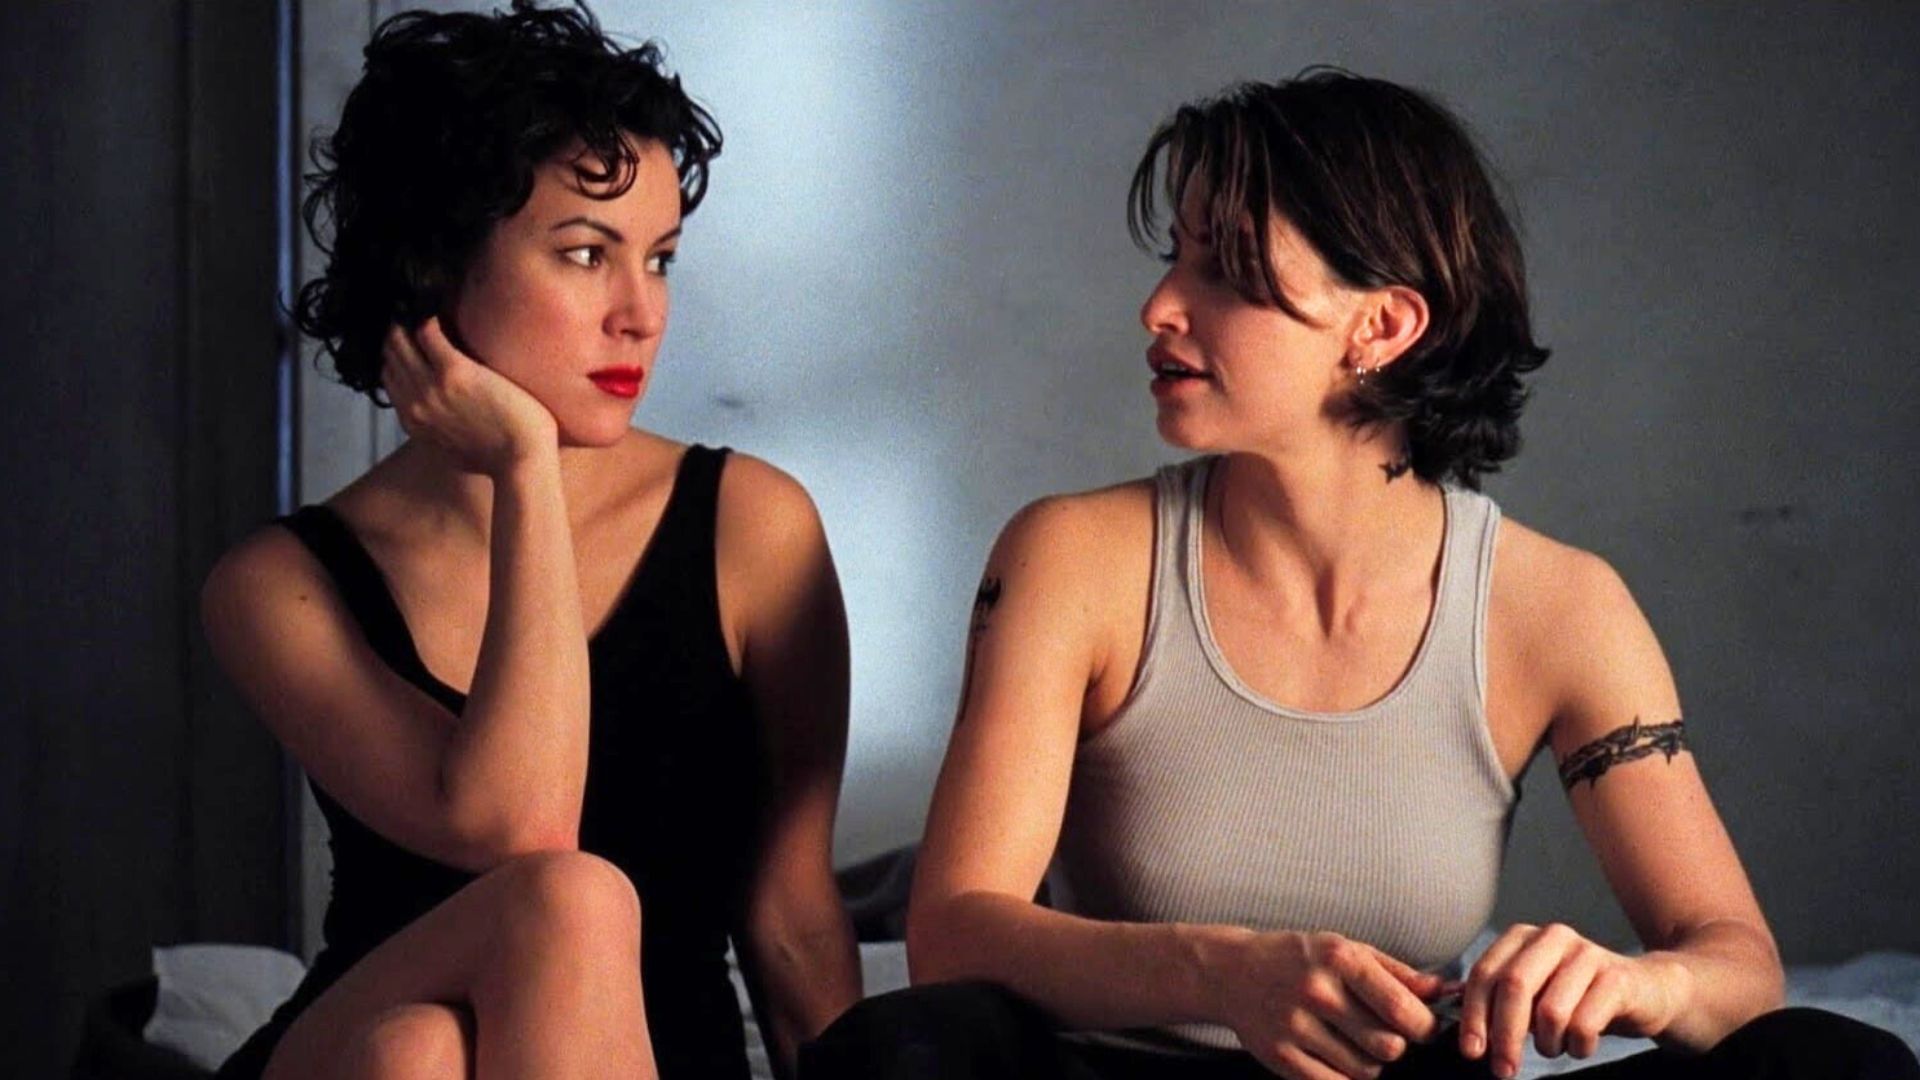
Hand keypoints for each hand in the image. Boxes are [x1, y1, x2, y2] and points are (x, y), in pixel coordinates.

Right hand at [380, 317, 557, 476]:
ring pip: (401, 342)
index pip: (389, 379)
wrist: (522, 462)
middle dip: (396, 335)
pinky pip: (427, 333)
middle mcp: (415, 404)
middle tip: (408, 314)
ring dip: (407, 322)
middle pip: (391, 357)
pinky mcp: (455, 372)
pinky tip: (438, 312)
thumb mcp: (454, 453)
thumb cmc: (499, 459)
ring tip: (420, 307)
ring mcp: (431, 387)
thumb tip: (442, 424)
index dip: (394, 357)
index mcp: (414, 423)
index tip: (404, 339)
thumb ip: (439, 434)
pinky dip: (429, 319)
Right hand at [1217, 930, 1446, 1079]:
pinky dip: (1344, 1075)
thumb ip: (1398, 972)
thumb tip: (1445, 992)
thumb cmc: (1297, 958)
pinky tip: (1335, 1055)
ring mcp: (1295, 1026)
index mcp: (1339, 958)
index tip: (1423, 1028)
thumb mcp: (1346, 949)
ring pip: (1365, 1070)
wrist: (1231, 971)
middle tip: (1383, 1034)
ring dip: (1370, 1062)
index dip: (1425, 1027)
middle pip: (1389, 1046)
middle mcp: (1317, 991)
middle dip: (1396, 1046)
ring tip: (1354, 1042)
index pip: (1402, 1009)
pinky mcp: (1280, 1055)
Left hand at [1459, 922, 1690, 1077]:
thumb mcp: (1534, 993)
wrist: (1646, 992)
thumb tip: (1459, 1023)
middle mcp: (1552, 937)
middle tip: (1504, 1069)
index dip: (1474, 1015)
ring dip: (1547, 1044)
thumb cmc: (1578, 996)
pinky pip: (1584, 1024)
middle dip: (1503, 1034)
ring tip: (1554, 1048)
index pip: (1484, 974)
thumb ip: (1498, 999)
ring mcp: (1587, 954)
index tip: (1472, 1052)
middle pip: (1513, 986)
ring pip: (1550, 1010)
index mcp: (1523, 937)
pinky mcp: (1617, 979)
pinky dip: (1577, 1047)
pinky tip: (1580, 1046)